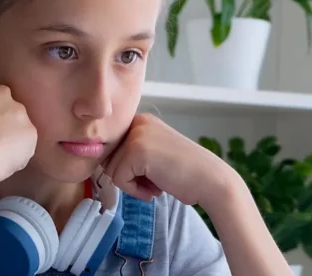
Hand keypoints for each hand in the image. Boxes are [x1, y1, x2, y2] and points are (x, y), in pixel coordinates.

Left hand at [102, 113, 237, 207]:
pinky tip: (157, 188)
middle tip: (156, 179)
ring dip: (133, 185)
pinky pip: (118, 180)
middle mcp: (137, 122)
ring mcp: (136, 135)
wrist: (211, 180)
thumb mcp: (154, 153)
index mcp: (141, 120)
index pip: (114, 149)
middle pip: (109, 158)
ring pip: (112, 170)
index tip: (152, 172)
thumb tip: (100, 162)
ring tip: (158, 182)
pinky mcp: (136, 151)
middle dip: (129, 176)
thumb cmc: (185, 173)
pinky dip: (135, 191)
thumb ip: (130, 152)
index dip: (128, 168)